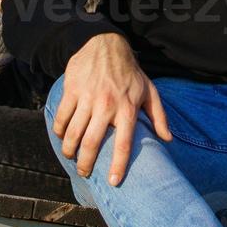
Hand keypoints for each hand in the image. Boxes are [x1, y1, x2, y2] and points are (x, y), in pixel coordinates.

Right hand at [51, 32, 172, 186]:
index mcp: (127, 109)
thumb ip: (159, 116)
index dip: (118, 166)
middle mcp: (106, 106)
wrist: (105, 44)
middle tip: (85, 172)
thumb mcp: (150, 91)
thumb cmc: (130, 72)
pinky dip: (59, 131)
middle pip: (92, 143)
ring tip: (71, 157)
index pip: (123, 144)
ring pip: (73, 133)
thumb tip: (167, 140)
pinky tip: (62, 136)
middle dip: (86, 164)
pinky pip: (61, 117)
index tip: (114, 182)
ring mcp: (87, 98)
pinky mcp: (72, 91)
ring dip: (69, 150)